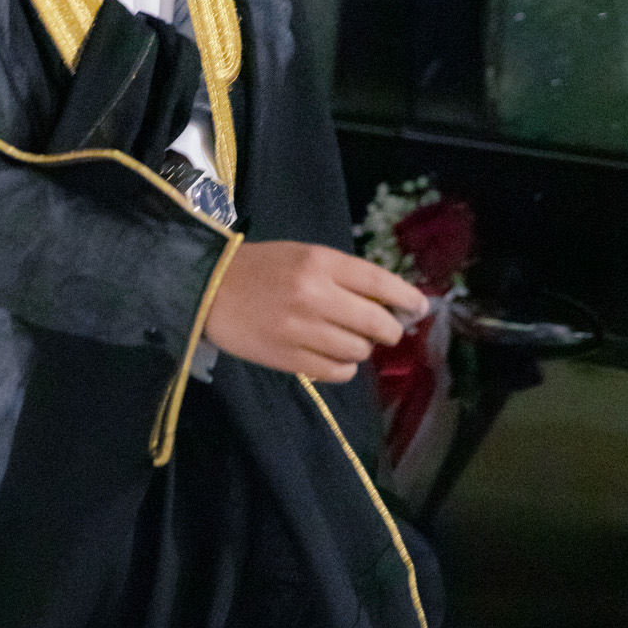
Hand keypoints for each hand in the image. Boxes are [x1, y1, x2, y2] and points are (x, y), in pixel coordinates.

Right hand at [205, 240, 428, 382]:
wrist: (208, 289)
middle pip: (376, 322)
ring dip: (362, 349)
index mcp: (320, 263)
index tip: (420, 308)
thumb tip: (390, 303)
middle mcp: (315, 295)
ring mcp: (301, 330)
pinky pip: (336, 372)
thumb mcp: (304, 256)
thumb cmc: (262, 268)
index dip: (407, 298)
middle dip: (389, 330)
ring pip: (358, 351)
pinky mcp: (288, 359)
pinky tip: (335, 357)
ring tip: (348, 339)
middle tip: (384, 330)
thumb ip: (344, 276)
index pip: (379, 283)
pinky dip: (344, 368)